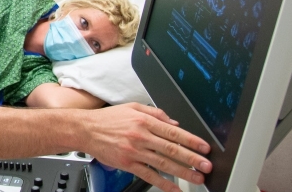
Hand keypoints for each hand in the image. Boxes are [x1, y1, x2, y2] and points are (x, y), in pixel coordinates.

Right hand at [81, 104, 211, 191]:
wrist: (85, 130)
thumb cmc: (107, 119)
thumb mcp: (132, 107)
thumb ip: (154, 113)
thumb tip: (174, 123)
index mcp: (143, 121)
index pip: (173, 132)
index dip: (191, 140)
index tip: (204, 148)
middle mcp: (140, 136)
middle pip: (171, 149)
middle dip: (192, 158)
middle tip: (206, 165)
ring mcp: (134, 151)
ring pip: (163, 163)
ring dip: (183, 172)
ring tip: (197, 178)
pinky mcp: (128, 164)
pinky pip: (149, 175)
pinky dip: (163, 183)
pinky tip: (174, 189)